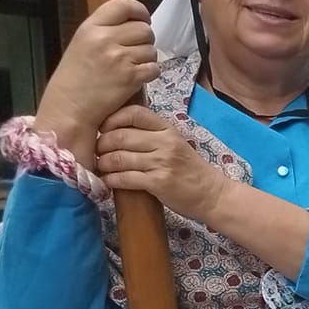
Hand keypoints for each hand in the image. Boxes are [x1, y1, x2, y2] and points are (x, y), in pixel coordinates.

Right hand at [33, 0, 157, 150]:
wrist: (68, 109)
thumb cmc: (73, 80)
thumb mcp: (81, 46)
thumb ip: (104, 33)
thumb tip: (131, 26)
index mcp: (90, 27)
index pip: (123, 5)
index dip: (139, 11)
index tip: (142, 20)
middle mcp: (105, 39)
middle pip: (144, 29)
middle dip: (145, 40)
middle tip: (136, 52)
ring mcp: (119, 58)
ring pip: (152, 49)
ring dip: (147, 59)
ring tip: (132, 68)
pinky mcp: (131, 77)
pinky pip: (154, 68)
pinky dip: (149, 74)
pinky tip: (136, 79)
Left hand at [94, 105, 226, 222]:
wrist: (212, 195)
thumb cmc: (190, 170)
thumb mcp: (175, 144)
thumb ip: (151, 136)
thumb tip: (115, 131)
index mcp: (167, 130)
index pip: (134, 113)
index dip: (112, 118)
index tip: (103, 129)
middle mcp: (165, 143)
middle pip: (120, 136)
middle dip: (101, 144)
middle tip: (96, 152)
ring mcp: (162, 163)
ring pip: (118, 158)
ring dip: (103, 163)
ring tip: (100, 167)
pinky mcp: (158, 183)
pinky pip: (124, 178)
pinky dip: (111, 180)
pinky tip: (107, 181)